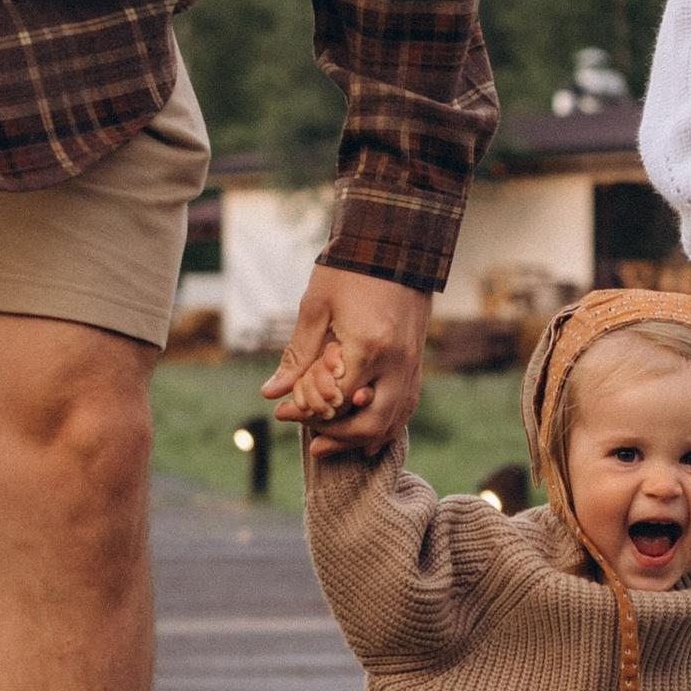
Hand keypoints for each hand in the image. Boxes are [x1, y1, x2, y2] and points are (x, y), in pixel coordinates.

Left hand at [263, 266, 431, 459]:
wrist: (395, 243)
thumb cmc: (350, 270)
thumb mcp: (316, 307)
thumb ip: (297, 355)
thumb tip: (272, 393)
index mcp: (369, 347)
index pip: (336, 401)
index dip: (307, 414)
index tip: (282, 413)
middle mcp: (396, 362)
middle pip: (370, 422)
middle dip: (337, 438)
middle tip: (310, 443)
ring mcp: (413, 365)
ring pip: (394, 421)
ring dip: (362, 439)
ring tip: (331, 447)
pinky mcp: (418, 362)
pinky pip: (406, 407)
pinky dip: (387, 426)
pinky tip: (367, 438)